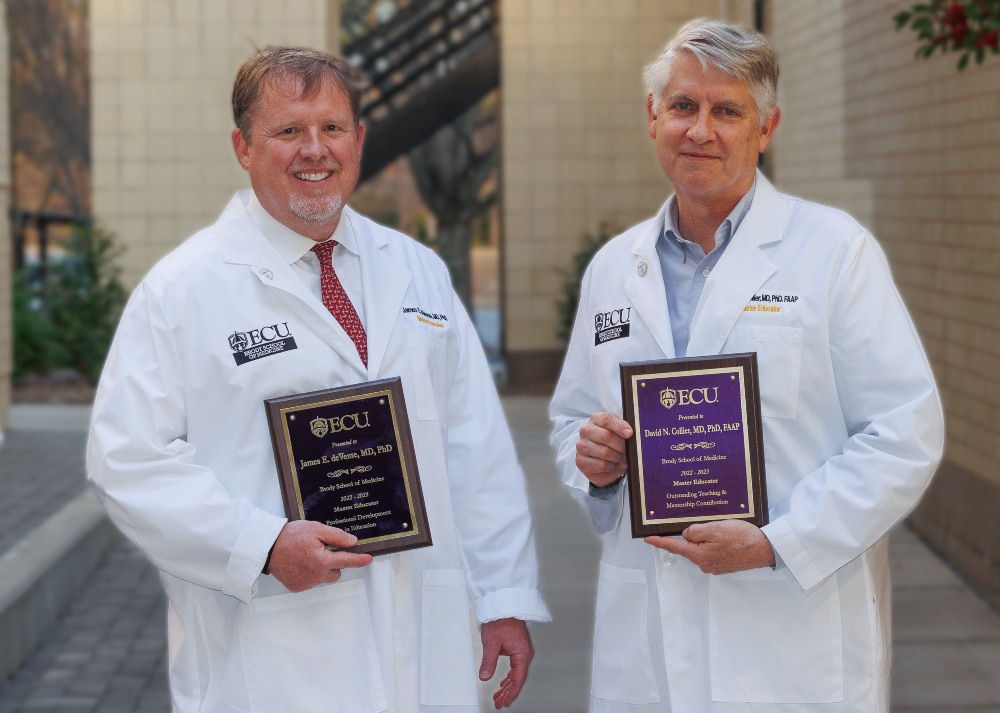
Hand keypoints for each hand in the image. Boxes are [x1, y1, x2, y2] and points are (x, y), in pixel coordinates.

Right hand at [267, 520, 372, 591]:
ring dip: (321, 569)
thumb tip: (352, 542)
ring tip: (307, 556)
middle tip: (321, 550)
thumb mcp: (315, 529)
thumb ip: (336, 536)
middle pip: (335, 572)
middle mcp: (316, 576)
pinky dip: (309, 574)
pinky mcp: (297, 587)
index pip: (347, 561)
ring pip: (323, 578)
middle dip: (333, 563)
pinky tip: (299, 563)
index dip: (360, 560)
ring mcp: (306, 583)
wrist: (267, 547)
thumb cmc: (289, 536)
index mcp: (322, 561)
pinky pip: (310, 581)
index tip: (368, 559)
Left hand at [479, 618, 533, 708]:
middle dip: (508, 692)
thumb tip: (484, 676)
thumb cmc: (500, 619)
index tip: (505, 702)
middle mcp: (524, 653)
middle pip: (518, 678)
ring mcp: (522, 651)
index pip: (518, 678)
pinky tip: (503, 683)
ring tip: (499, 697)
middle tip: (499, 703)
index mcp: (522, 653)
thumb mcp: (491, 642)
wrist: (504, 604)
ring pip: (516, 674)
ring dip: (507, 686)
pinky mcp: (517, 648)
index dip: (512, 692)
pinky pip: (515, 667)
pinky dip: (509, 677)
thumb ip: (488, 661)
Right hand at [576, 412, 632, 487]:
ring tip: (618, 458)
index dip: (619, 426)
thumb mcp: (620, 434)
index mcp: (595, 419)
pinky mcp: (581, 461)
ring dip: (616, 457)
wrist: (603, 463)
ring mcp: (581, 446)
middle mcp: (585, 431)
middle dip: (621, 446)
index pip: (606, 419)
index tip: (629, 434)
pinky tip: (610, 464)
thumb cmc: (614, 445)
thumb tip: (629, 433)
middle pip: (606, 436)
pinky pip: (602, 465)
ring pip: (605, 452)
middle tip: (626, 451)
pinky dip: (610, 467)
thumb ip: (625, 430)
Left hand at [645, 520, 775, 574]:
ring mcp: (715, 564)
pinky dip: (715, 542)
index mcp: (699, 555)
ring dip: (706, 537)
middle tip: (704, 523)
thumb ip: (696, 531)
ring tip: (721, 528)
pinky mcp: (725, 563)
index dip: (660, 541)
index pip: (674, 546)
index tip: (648, 539)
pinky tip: (726, 535)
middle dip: (692, 534)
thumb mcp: (715, 529)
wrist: (766, 549)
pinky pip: (713, 550)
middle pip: (689, 546)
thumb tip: (686, 534)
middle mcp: (705, 563)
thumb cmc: (743, 538)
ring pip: (702, 547)